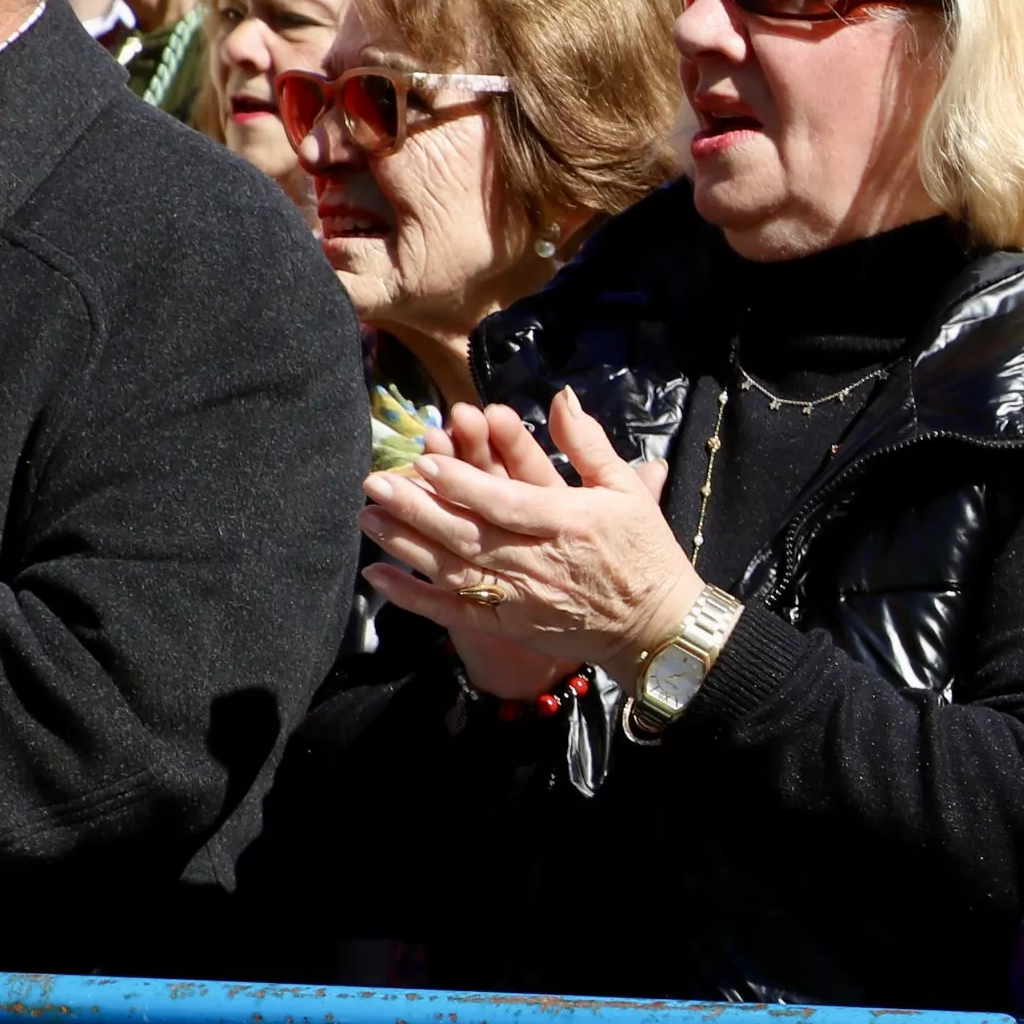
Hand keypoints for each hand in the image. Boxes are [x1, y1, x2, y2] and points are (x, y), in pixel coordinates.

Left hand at [358, 389, 699, 683]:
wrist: (654, 625)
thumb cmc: (643, 550)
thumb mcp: (627, 489)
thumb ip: (587, 443)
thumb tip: (561, 398)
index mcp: (569, 523)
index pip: (506, 502)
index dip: (463, 482)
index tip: (425, 461)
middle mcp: (539, 562)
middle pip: (468, 534)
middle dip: (417, 508)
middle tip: (376, 483)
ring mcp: (520, 598)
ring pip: (452, 569)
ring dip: (406, 544)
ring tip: (368, 517)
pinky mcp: (508, 626)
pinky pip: (452, 611)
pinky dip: (414, 597)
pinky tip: (378, 577)